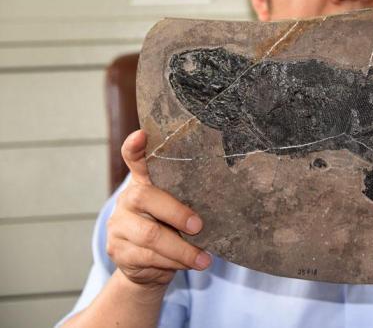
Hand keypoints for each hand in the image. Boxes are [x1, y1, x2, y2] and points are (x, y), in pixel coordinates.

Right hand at [106, 130, 210, 288]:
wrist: (145, 266)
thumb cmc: (169, 228)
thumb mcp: (179, 207)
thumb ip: (188, 195)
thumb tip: (225, 189)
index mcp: (143, 182)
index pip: (134, 159)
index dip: (135, 147)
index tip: (142, 135)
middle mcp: (127, 199)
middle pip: (146, 198)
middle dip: (177, 213)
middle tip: (199, 226)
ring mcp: (118, 225)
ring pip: (150, 235)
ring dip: (182, 249)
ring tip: (204, 259)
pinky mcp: (117, 250)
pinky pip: (148, 257)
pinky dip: (173, 263)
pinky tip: (188, 265)